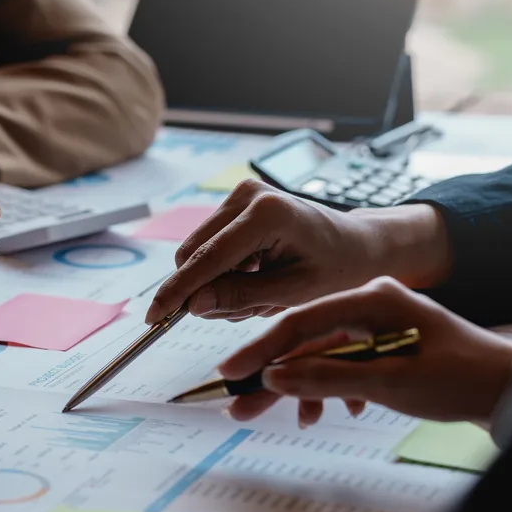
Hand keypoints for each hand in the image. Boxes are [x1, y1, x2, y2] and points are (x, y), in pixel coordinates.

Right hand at [146, 180, 453, 324]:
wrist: (356, 245)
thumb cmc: (336, 268)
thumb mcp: (293, 293)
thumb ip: (241, 297)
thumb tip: (194, 305)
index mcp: (268, 213)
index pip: (209, 257)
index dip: (179, 290)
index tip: (154, 316)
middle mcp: (249, 195)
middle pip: (195, 253)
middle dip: (203, 291)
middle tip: (239, 313)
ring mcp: (241, 194)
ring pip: (198, 252)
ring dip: (215, 282)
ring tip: (257, 294)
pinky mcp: (236, 202)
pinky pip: (209, 246)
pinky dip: (223, 271)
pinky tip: (255, 278)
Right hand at [215, 277, 511, 426]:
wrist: (511, 388)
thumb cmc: (460, 378)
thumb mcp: (388, 382)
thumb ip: (325, 378)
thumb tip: (273, 378)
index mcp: (371, 298)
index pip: (300, 322)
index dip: (261, 350)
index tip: (230, 374)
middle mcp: (370, 304)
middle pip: (305, 340)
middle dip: (271, 374)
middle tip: (237, 404)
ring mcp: (377, 325)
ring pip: (320, 356)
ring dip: (299, 386)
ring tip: (272, 417)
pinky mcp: (384, 346)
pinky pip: (342, 364)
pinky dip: (329, 388)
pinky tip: (323, 411)